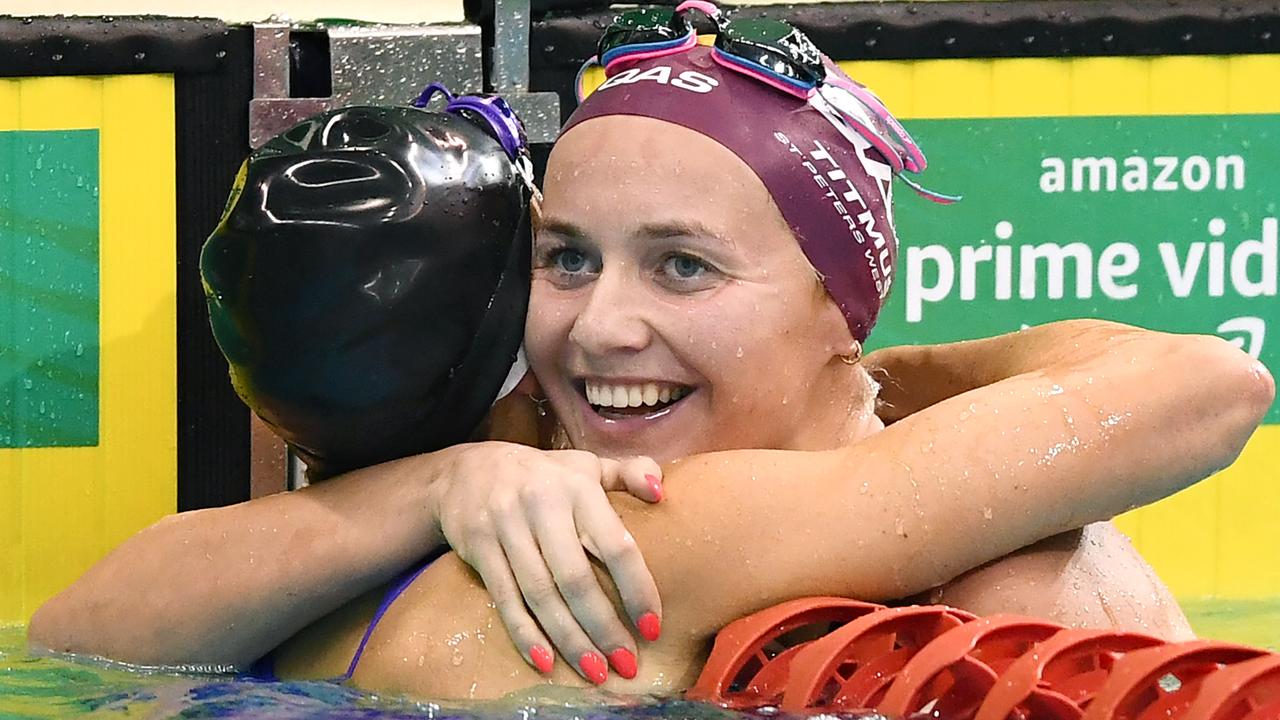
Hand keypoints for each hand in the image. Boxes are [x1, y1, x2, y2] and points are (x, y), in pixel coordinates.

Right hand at [431, 442, 663, 683]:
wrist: (465, 470)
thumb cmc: (544, 476)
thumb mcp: (587, 464)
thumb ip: (630, 472)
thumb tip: (660, 492)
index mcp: (578, 488)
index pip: (615, 545)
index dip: (636, 589)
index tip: (653, 628)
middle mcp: (542, 506)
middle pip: (576, 579)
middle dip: (603, 627)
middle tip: (627, 664)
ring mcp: (507, 527)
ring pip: (541, 595)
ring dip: (569, 639)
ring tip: (595, 672)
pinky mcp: (479, 548)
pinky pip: (505, 598)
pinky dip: (524, 634)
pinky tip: (545, 663)